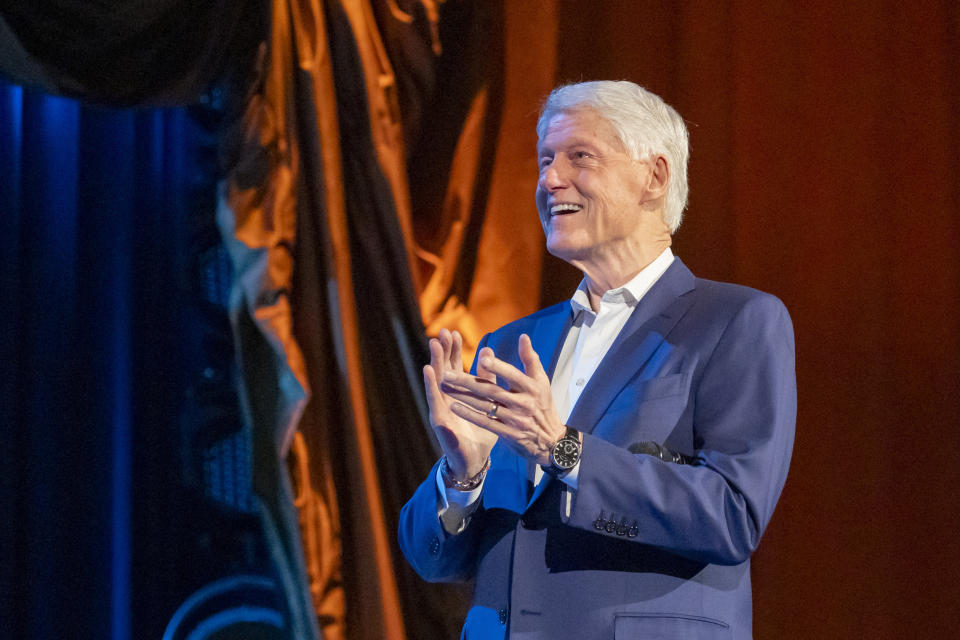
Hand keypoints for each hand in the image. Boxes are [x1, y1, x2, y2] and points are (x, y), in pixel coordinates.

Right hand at [423, 329, 497, 478]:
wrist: (474, 459)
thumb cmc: (480, 429)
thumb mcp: (488, 401)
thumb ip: (487, 378)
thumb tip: (488, 351)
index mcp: (459, 393)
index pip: (454, 367)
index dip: (453, 350)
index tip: (454, 333)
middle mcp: (447, 398)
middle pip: (443, 370)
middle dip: (443, 351)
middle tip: (442, 333)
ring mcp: (441, 409)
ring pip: (436, 382)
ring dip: (435, 362)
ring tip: (434, 346)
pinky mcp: (439, 421)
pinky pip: (435, 401)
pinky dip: (431, 385)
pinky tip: (428, 372)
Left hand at [441, 334, 564, 465]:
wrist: (552, 441)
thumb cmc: (543, 405)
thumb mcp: (542, 381)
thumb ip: (531, 359)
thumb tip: (523, 337)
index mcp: (532, 387)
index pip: (513, 375)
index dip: (498, 368)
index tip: (481, 359)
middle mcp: (523, 403)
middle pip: (492, 390)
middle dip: (467, 382)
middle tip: (447, 374)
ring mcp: (514, 419)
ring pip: (485, 406)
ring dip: (463, 397)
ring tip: (445, 387)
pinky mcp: (508, 434)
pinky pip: (486, 423)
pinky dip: (470, 415)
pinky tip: (455, 407)